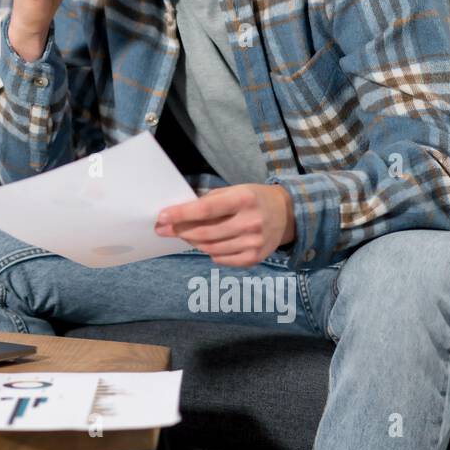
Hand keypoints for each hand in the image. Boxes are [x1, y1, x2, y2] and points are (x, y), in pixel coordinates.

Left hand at [156, 184, 295, 267]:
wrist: (287, 214)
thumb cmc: (253, 198)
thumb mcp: (234, 190)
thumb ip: (209, 201)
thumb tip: (178, 214)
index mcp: (243, 199)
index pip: (205, 210)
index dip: (181, 214)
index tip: (162, 217)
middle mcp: (250, 222)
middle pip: (205, 232)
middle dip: (180, 231)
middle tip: (164, 229)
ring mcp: (254, 242)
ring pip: (210, 248)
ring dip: (192, 242)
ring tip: (185, 235)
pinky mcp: (255, 258)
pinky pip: (221, 259)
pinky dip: (209, 252)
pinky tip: (207, 244)